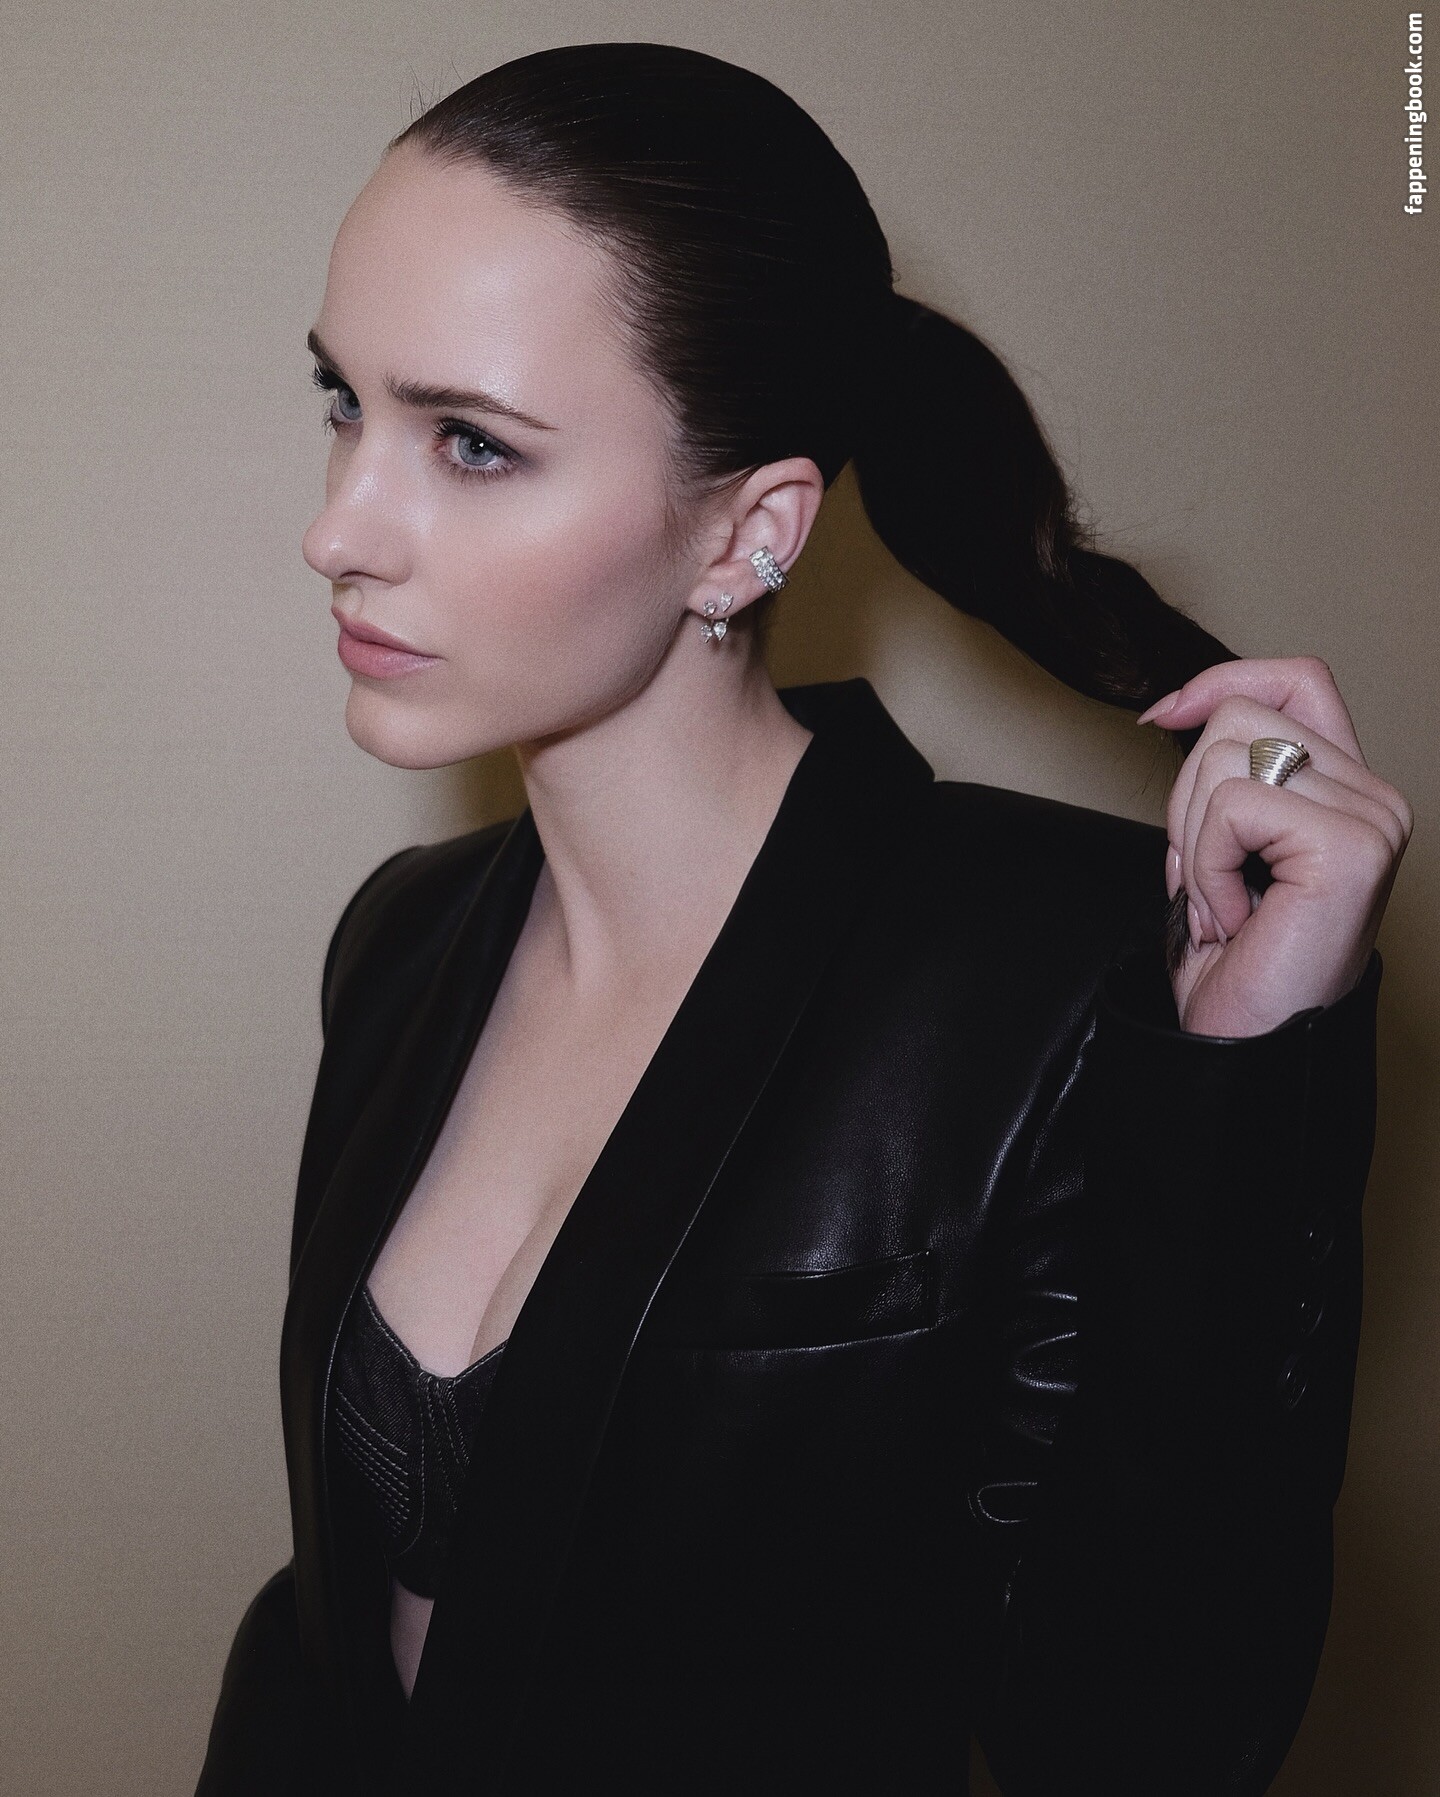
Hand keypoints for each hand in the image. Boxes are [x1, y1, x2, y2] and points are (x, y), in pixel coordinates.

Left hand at [1137, 656, 1411, 1036]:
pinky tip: (1235, 917)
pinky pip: (1233, 806)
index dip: (1222, 679)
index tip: (1163, 717)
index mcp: (1348, 789)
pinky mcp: (1352, 845)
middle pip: (1238, 715)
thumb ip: (1225, 774)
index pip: (1297, 679)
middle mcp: (1374, 795)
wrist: (1250, 1050)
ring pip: (1223, 756)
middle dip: (1185, 798)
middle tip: (1205, 877)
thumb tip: (1178, 705)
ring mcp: (1371, 817)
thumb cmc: (1238, 963)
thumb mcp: (1219, 846)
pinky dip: (1207, 867)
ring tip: (1224, 902)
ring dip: (1193, 841)